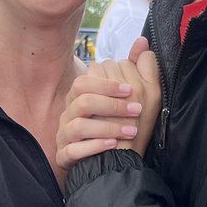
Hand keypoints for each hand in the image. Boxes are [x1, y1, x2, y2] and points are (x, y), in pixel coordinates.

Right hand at [55, 40, 160, 173]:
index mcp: (82, 97)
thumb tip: (142, 41)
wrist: (114, 164)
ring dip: (107, 127)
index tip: (131, 90)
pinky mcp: (65, 156)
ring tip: (130, 132)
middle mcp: (70, 113)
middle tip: (136, 110)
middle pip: (81, 100)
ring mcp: (65, 135)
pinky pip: (72, 151)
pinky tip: (113, 146)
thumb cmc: (123, 127)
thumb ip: (137, 67)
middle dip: (110, 105)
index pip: (86, 80)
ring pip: (77, 126)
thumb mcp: (135, 97)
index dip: (108, 84)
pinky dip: (93, 147)